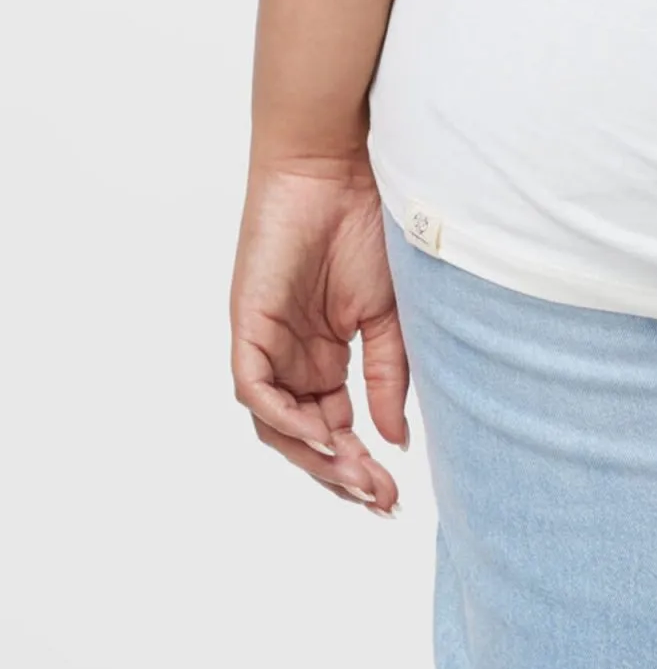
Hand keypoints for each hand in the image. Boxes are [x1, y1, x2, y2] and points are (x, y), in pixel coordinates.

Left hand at [230, 150, 409, 515]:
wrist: (340, 168)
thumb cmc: (368, 225)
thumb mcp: (389, 313)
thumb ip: (388, 376)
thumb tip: (395, 440)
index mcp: (326, 357)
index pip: (336, 429)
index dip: (360, 465)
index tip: (393, 495)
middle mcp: (293, 360)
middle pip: (306, 437)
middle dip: (340, 475)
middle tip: (379, 500)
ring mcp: (269, 345)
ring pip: (277, 425)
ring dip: (314, 456)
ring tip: (356, 474)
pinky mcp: (249, 327)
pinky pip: (255, 389)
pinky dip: (284, 417)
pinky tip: (321, 436)